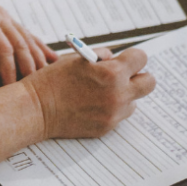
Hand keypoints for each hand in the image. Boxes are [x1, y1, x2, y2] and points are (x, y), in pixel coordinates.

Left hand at [0, 0, 57, 86]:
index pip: (3, 47)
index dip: (9, 68)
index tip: (10, 86)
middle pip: (21, 43)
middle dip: (28, 66)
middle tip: (33, 87)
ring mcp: (6, 16)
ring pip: (28, 38)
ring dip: (38, 58)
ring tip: (46, 79)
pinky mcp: (8, 19)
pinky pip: (27, 34)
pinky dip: (40, 47)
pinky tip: (52, 59)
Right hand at [26, 46, 155, 139]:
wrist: (37, 108)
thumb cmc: (54, 80)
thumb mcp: (78, 58)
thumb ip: (102, 57)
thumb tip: (116, 59)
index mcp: (112, 72)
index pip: (141, 59)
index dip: (132, 57)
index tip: (126, 59)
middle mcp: (118, 94)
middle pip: (149, 83)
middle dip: (139, 76)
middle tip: (124, 76)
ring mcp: (113, 114)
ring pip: (134, 101)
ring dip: (123, 95)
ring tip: (100, 92)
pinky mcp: (106, 128)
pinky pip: (119, 116)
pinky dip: (110, 109)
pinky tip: (91, 105)